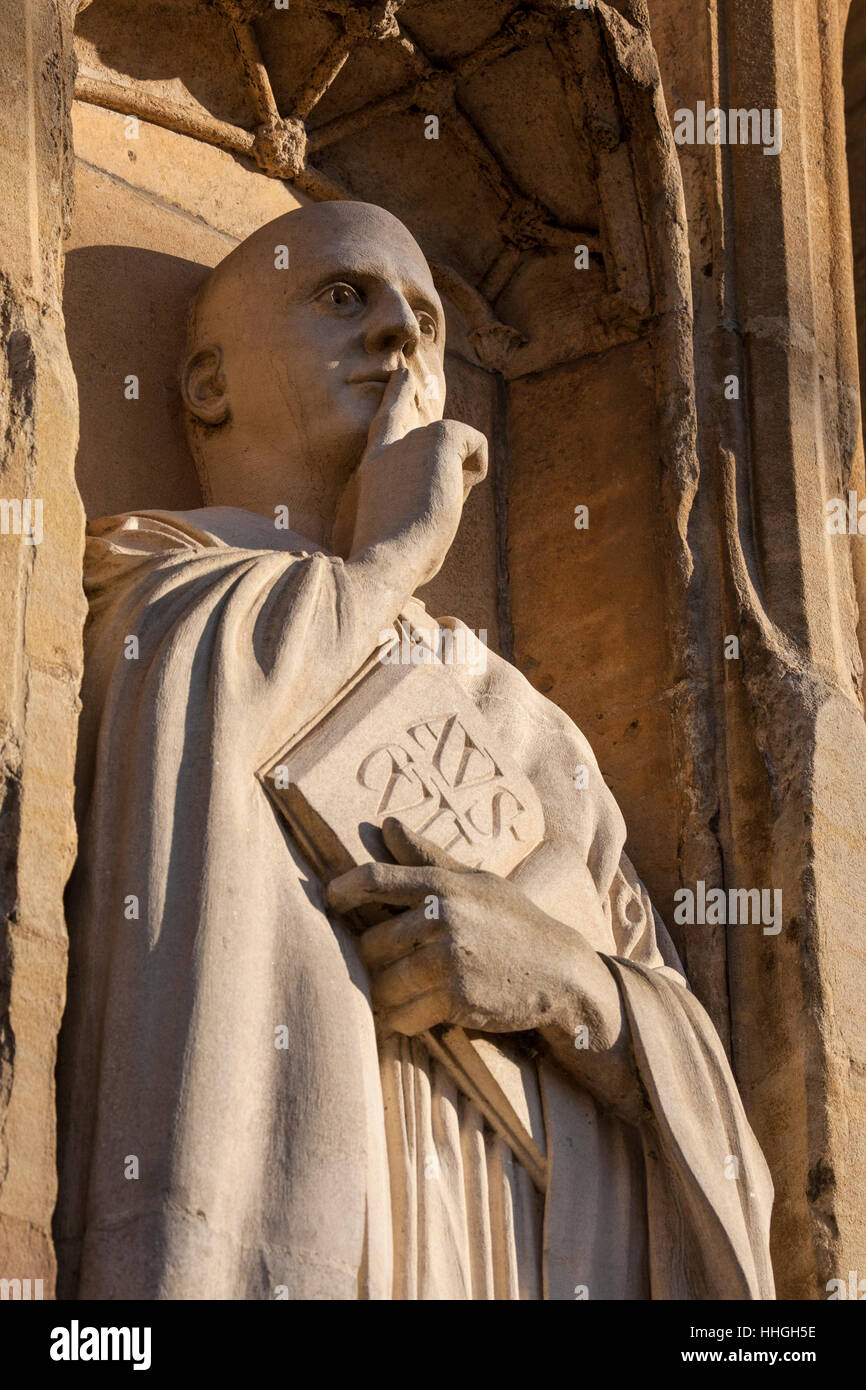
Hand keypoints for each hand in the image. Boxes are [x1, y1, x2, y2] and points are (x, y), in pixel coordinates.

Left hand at [327, 818, 614, 1039]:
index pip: (376, 879)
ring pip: (383, 984)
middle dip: (370, 961)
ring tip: (392, 995)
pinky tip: (411, 1015)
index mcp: (443, 885)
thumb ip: (425, 856)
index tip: (328, 900)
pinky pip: (404, 1015)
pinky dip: (401, 1020)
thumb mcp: (474, 881)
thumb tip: (385, 824)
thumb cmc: (513, 921)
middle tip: (378, 967)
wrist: (560, 971)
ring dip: (383, 995)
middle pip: (371, 943)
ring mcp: (450, 959)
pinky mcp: (458, 998)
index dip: (343, 890)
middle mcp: (443, 918)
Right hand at [332, 369, 486, 584]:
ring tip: (436, 512)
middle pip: (428, 440)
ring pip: (453, 448)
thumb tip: (448, 496)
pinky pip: (475, 442)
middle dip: (444, 468)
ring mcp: (410, 438)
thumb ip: (407, 510)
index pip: (385, 422)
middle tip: (432, 507)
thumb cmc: (388, 566)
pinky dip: (476, 468)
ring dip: (457, 481)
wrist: (382, 562)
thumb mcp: (391, 537)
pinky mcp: (436, 437)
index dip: (397, 397)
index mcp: (371, 471)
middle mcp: (388, 448)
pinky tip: (457, 494)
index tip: (405, 375)